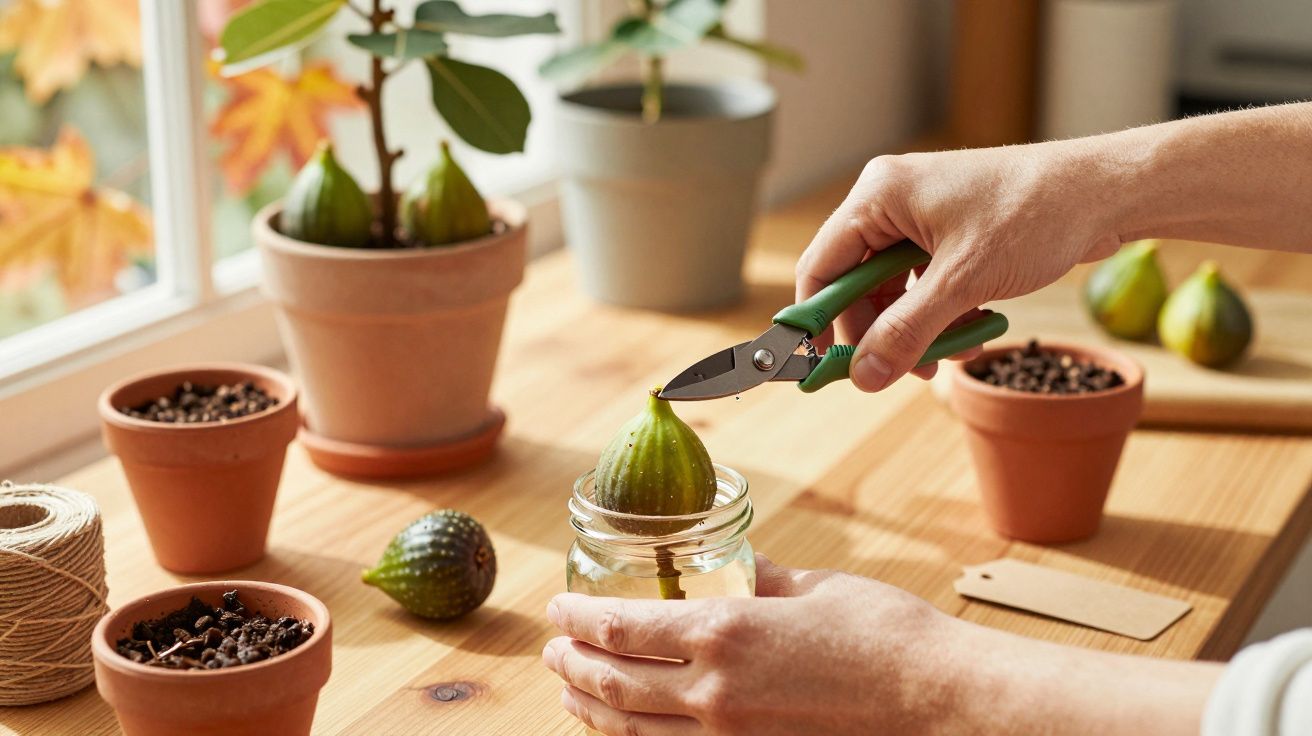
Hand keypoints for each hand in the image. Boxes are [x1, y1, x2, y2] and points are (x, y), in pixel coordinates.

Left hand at [543, 556, 1221, 734]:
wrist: (937, 700)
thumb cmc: (884, 634)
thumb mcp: (814, 587)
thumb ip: (761, 578)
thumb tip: (737, 565)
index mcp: (723, 630)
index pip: (622, 627)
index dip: (579, 618)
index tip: (558, 608)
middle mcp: (713, 689)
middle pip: (615, 681)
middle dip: (573, 664)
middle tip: (551, 652)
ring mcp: (729, 735)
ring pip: (635, 726)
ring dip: (593, 707)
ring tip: (572, 694)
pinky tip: (628, 731)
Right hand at [796, 141, 1123, 391]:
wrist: (1105, 194)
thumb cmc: (1034, 215)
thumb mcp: (963, 283)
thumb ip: (906, 332)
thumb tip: (864, 376)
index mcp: (879, 196)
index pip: (822, 267)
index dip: (818, 321)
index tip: (824, 365)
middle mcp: (893, 202)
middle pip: (857, 285)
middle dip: (880, 332)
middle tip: (895, 372)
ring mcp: (923, 218)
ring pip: (895, 292)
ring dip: (917, 330)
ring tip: (948, 355)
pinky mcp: (951, 235)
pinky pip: (926, 287)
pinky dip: (942, 316)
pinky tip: (970, 334)